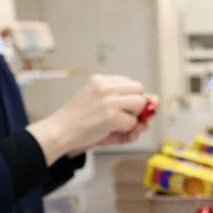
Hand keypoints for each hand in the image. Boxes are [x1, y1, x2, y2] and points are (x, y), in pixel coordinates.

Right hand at [27, 75, 148, 163]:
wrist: (59, 131)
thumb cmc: (76, 120)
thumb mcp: (96, 102)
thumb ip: (121, 101)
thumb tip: (153, 101)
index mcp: (99, 80)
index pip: (129, 82)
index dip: (131, 96)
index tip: (126, 107)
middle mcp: (105, 86)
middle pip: (139, 89)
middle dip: (136, 104)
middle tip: (123, 115)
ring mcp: (109, 100)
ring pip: (140, 103)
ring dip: (132, 116)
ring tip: (115, 122)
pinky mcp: (111, 115)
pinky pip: (133, 122)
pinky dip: (126, 129)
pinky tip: (109, 129)